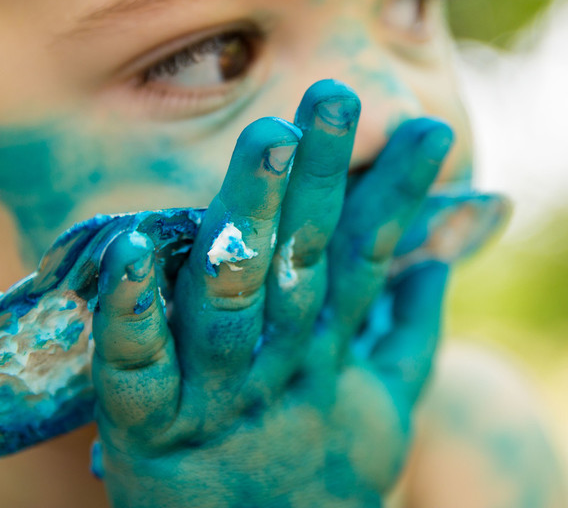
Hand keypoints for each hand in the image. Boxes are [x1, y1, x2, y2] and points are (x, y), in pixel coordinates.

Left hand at [89, 80, 504, 506]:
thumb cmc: (316, 484)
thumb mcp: (380, 411)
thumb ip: (408, 336)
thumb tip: (435, 268)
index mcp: (328, 355)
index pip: (365, 261)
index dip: (394, 197)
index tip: (423, 128)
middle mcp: (276, 368)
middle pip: (300, 264)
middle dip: (318, 180)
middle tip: (332, 97)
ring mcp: (212, 400)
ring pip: (229, 301)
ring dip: (245, 221)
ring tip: (266, 143)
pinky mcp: (145, 433)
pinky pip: (136, 367)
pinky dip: (135, 312)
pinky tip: (132, 246)